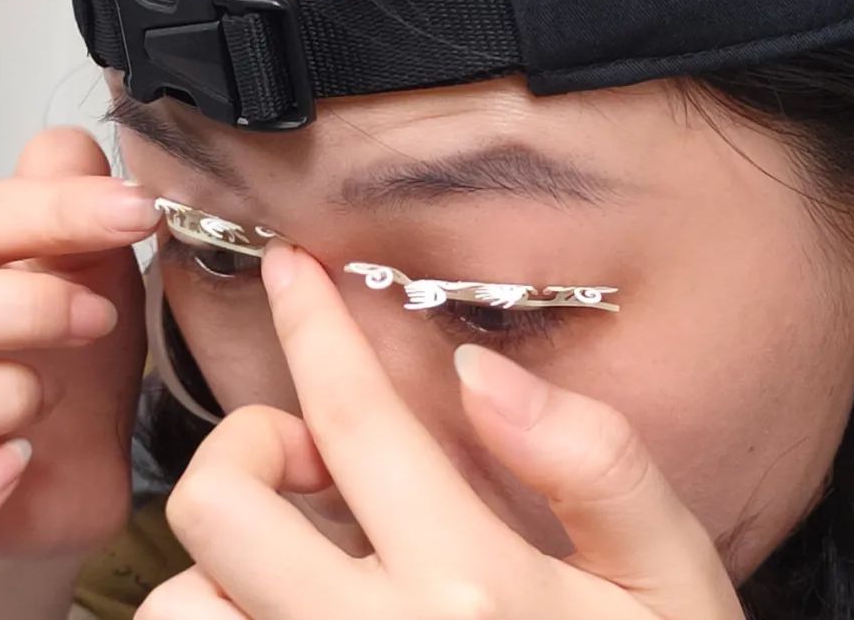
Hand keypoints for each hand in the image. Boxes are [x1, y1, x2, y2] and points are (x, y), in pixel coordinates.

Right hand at [0, 128, 156, 579]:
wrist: (67, 468)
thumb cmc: (67, 356)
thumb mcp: (86, 265)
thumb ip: (68, 200)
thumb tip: (70, 145)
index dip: (53, 212)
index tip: (137, 212)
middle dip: (20, 302)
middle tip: (100, 314)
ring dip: (3, 394)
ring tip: (56, 396)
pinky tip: (19, 464)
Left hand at [138, 241, 744, 619]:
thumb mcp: (672, 582)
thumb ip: (596, 464)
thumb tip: (480, 373)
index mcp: (469, 585)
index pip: (357, 418)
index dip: (314, 327)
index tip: (287, 268)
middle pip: (218, 502)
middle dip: (246, 444)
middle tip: (313, 458)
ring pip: (181, 599)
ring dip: (225, 557)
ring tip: (301, 560)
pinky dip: (225, 616)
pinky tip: (290, 609)